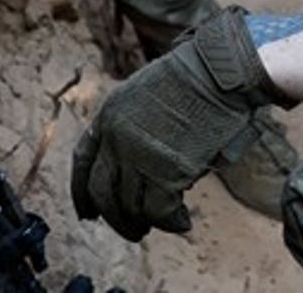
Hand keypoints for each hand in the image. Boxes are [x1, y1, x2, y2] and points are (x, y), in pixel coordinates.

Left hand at [71, 13, 281, 240]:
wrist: (221, 72)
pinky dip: (171, 222)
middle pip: (102, 192)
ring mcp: (139, 155)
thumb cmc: (196, 78)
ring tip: (163, 224)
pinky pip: (159, 211)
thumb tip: (133, 168)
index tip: (87, 213)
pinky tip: (182, 223)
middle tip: (133, 231)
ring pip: (130, 206)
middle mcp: (116, 137)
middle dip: (115, 218)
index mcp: (109, 114)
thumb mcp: (147, 91)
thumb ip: (132, 125)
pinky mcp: (166, 171)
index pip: (82, 161)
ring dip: (145, 222)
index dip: (81, 192)